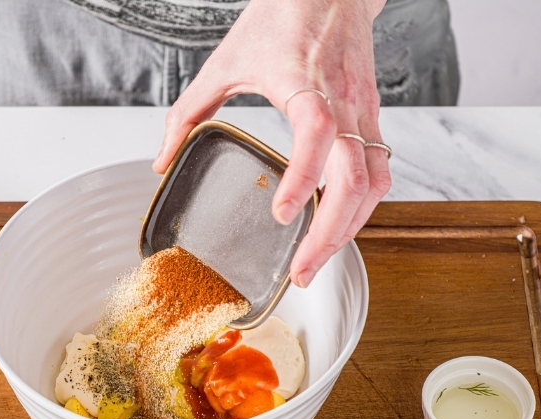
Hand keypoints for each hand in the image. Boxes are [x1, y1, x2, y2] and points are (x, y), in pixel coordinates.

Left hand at [152, 0, 390, 286]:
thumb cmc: (283, 15)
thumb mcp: (226, 59)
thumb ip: (190, 111)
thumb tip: (163, 160)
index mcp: (305, 81)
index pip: (317, 131)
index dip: (304, 176)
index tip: (284, 214)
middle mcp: (343, 101)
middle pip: (354, 176)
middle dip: (330, 231)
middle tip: (301, 270)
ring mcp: (363, 112)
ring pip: (373, 182)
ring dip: (348, 229)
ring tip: (315, 262)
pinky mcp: (372, 120)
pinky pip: (378, 174)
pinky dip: (361, 209)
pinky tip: (337, 230)